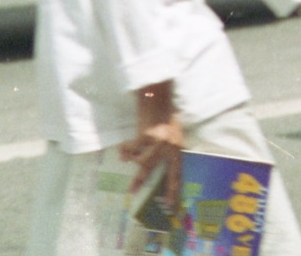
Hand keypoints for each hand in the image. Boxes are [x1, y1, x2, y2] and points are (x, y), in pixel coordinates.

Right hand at [119, 84, 183, 202]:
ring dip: (131, 159)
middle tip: (131, 192)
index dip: (172, 190)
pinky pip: (132, 148)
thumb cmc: (166, 112)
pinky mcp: (146, 135)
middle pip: (152, 169)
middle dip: (140, 180)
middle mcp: (169, 147)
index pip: (176, 174)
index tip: (169, 205)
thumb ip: (169, 148)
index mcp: (178, 147)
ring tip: (124, 159)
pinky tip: (122, 149)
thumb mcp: (173, 132)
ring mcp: (158, 141)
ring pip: (140, 160)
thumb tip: (158, 164)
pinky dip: (126, 149)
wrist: (159, 95)